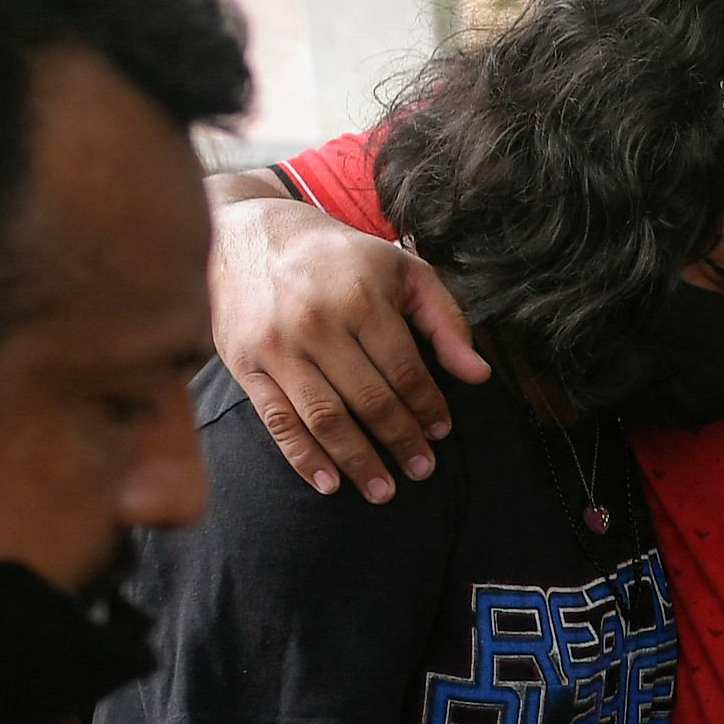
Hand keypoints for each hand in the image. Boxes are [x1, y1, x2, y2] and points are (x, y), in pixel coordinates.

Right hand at [210, 192, 487, 499]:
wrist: (246, 233)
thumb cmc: (336, 257)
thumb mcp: (400, 269)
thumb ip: (445, 318)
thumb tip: (478, 375)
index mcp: (360, 298)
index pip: (405, 370)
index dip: (427, 407)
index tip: (441, 433)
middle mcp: (317, 323)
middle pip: (369, 400)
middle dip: (401, 442)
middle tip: (422, 470)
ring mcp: (277, 346)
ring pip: (326, 418)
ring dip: (359, 461)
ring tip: (384, 491)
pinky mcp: (245, 364)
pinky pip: (278, 421)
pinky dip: (305, 458)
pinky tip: (330, 484)